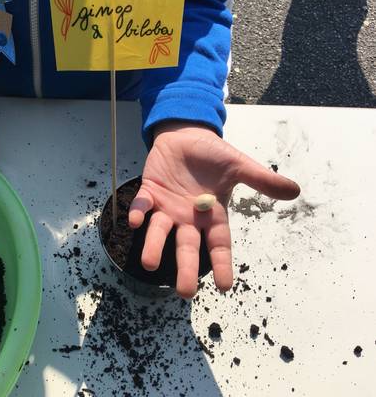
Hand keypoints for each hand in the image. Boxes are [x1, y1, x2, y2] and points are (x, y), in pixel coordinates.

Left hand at [129, 122, 300, 298]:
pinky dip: (138, 212)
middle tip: (185, 292)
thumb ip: (261, 180)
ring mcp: (167, 207)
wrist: (186, 136)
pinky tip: (135, 221)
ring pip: (159, 231)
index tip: (224, 286)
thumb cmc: (213, 155)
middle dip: (186, 268)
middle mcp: (188, 218)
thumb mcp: (239, 166)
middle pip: (187, 247)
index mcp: (212, 215)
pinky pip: (141, 205)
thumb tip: (294, 190)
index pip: (218, 245)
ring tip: (149, 264)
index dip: (221, 264)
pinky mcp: (149, 192)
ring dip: (153, 246)